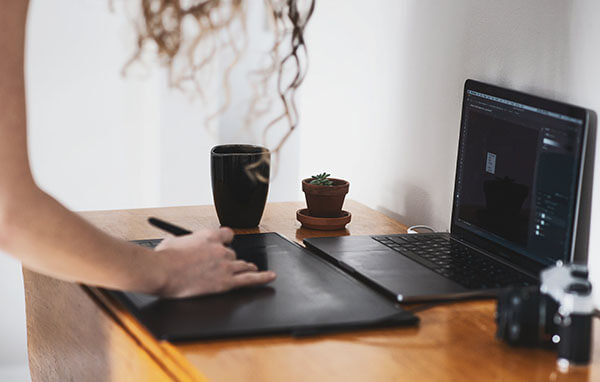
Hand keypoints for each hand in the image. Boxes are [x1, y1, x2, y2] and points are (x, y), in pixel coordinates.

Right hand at [152, 227, 275, 297]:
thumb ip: (180, 242)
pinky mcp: (226, 281)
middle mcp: (221, 248)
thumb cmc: (163, 259)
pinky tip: (269, 277)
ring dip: (246, 267)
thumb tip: (176, 243)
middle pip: (233, 253)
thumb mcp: (171, 242)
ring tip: (251, 268)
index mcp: (208, 235)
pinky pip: (249, 279)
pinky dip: (261, 278)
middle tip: (223, 265)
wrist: (161, 271)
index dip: (227, 240)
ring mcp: (226, 265)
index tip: (226, 243)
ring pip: (243, 265)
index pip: (227, 234)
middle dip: (229, 259)